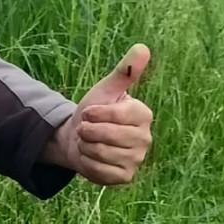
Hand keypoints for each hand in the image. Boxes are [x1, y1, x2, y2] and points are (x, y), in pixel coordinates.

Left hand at [42, 44, 154, 185]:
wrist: (78, 138)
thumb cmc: (94, 111)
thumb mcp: (105, 90)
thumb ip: (124, 71)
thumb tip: (142, 47)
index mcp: (143, 115)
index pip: (116, 115)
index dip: (95, 114)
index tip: (89, 112)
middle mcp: (145, 138)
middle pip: (106, 135)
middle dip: (87, 131)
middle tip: (88, 129)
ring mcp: (137, 159)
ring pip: (101, 153)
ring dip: (85, 146)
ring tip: (89, 141)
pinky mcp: (125, 176)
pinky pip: (100, 170)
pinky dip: (87, 163)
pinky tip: (91, 157)